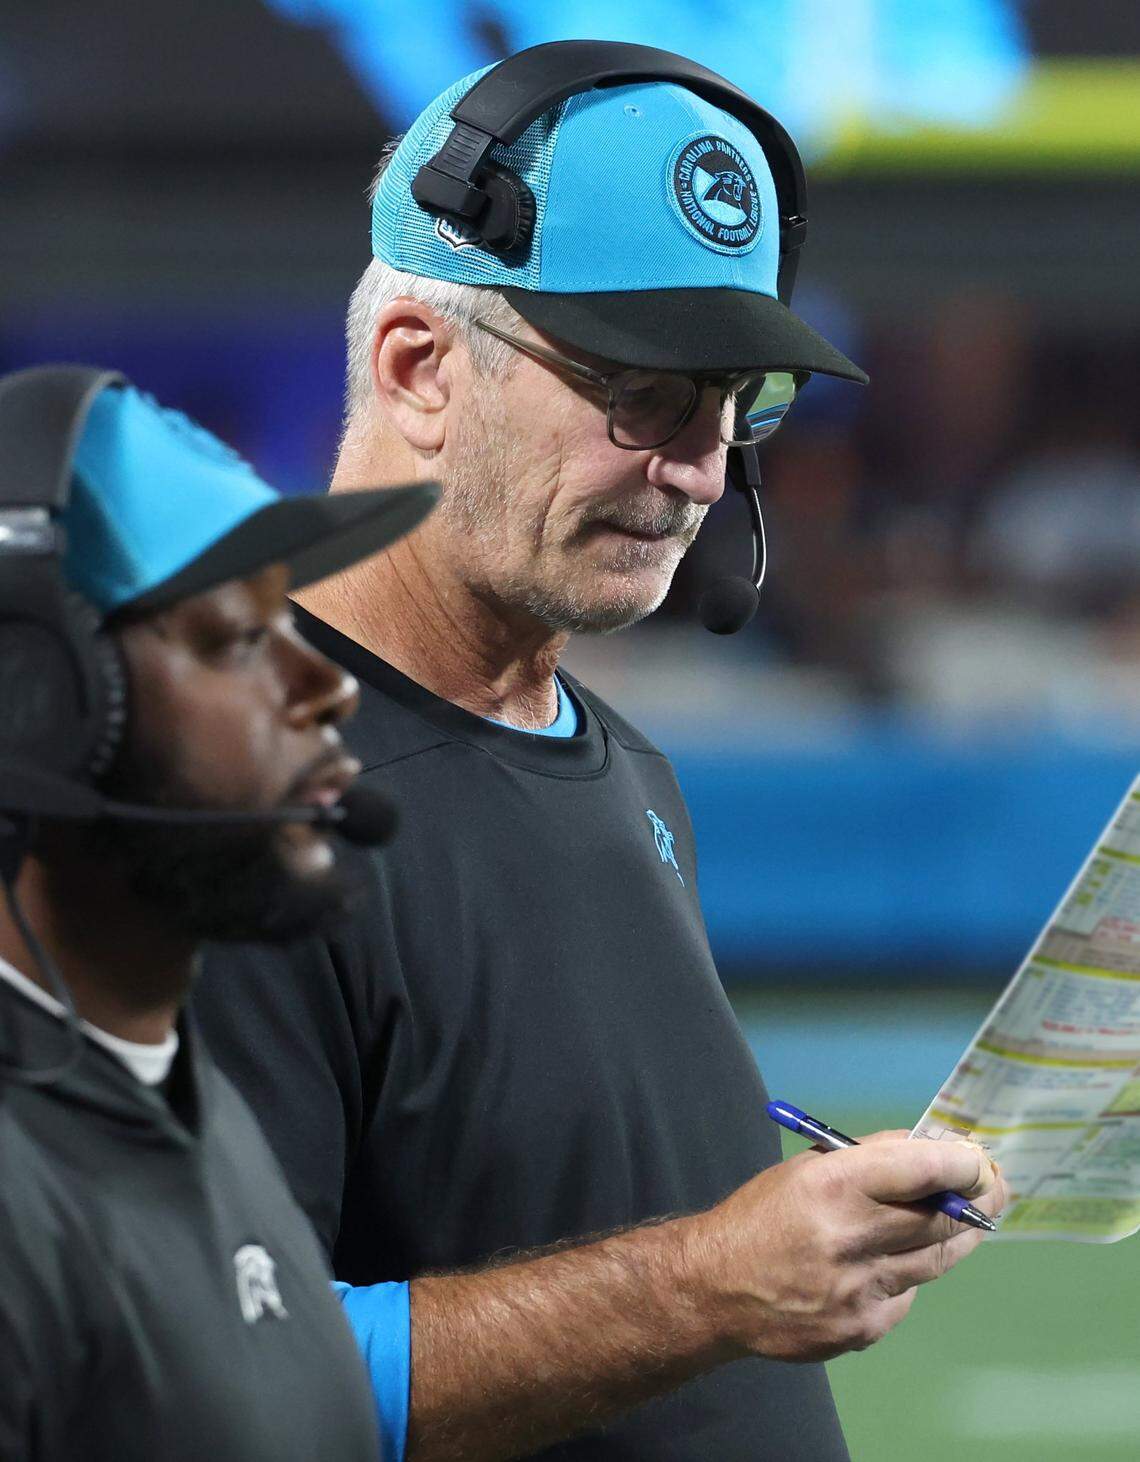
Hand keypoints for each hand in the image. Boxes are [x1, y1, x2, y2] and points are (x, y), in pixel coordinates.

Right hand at [682, 1131, 1004, 1362]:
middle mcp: (851, 1237)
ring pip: (935, 1261)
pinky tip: (893, 1264)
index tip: (981, 1159)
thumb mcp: (807, 1168)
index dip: (963, 1164)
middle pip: (942, 1220)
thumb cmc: (762, 1215)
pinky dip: (908, 1276)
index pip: (922, 1170)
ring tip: (969, 1219)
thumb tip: (926, 1148)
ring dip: (956, 1237)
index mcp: (833, 1185)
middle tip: (995, 1187)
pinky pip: (906, 1296)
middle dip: (977, 1200)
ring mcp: (859, 1289)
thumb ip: (868, 1157)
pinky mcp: (861, 1329)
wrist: (715, 1287)